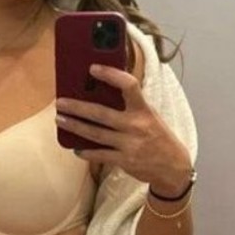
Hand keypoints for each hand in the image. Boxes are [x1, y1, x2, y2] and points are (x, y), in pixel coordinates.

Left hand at [55, 64, 191, 193]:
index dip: (111, 75)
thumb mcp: (150, 116)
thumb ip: (131, 106)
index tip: (93, 68)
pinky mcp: (124, 161)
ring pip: (95, 134)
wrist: (174, 167)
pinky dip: (85, 151)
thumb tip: (101, 94)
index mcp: (144, 110)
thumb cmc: (158, 137)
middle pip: (101, 113)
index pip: (129, 85)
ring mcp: (129, 144)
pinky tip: (75, 147)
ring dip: (75, 126)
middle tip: (60, 102)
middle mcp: (136, 126)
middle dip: (77, 107)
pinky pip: (99, 155)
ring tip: (60, 119)